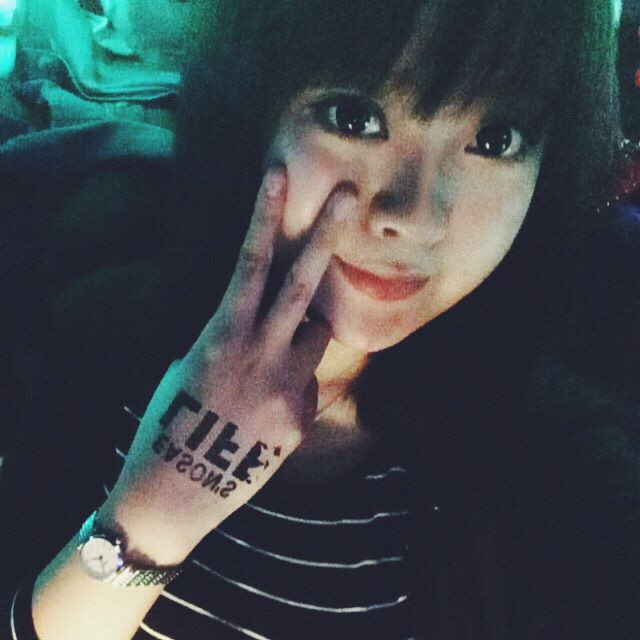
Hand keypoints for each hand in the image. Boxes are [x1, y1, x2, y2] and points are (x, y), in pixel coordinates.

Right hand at [100, 168, 355, 558]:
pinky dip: (291, 385)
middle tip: (347, 191)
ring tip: (265, 364)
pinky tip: (262, 414)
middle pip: (302, 283)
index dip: (264, 217)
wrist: (176, 494)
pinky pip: (307, 383)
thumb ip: (228, 338)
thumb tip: (259, 322)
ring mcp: (288, 387)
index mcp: (221, 336)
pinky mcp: (303, 418)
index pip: (248, 264)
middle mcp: (261, 354)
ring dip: (302, 331)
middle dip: (324, 232)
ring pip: (315, 334)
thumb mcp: (187, 367)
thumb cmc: (166, 423)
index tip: (277, 174)